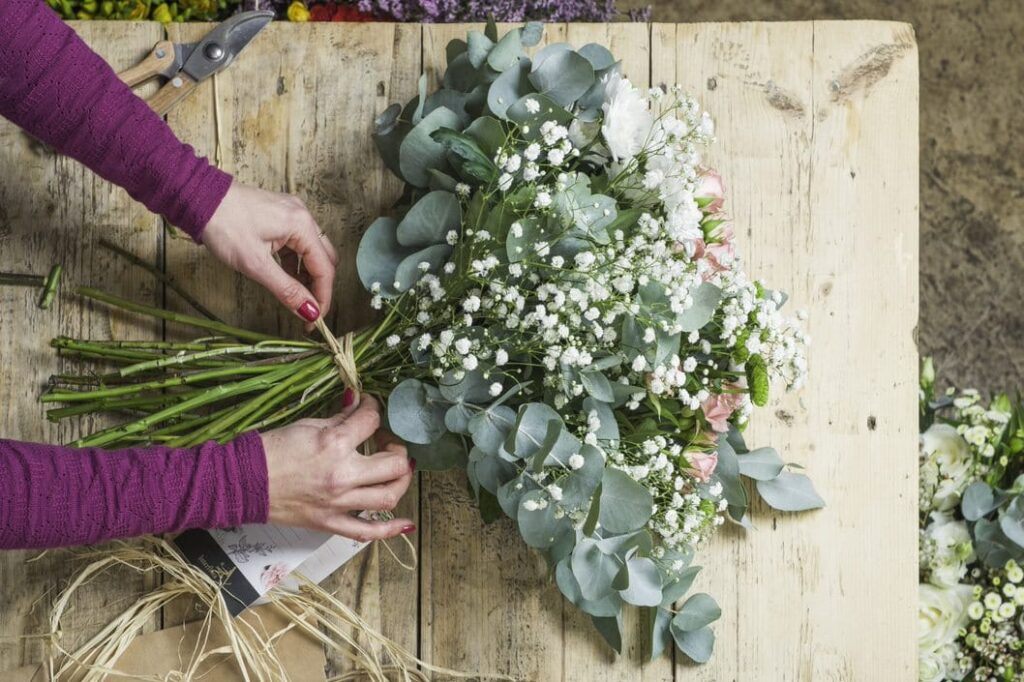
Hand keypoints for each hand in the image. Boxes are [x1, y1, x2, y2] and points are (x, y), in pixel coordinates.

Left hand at [202, 180, 337, 326]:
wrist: (198, 198)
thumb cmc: (223, 226)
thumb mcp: (256, 264)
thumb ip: (287, 290)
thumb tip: (309, 311)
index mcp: (302, 226)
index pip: (325, 269)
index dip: (323, 297)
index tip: (315, 319)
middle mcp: (303, 216)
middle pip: (325, 258)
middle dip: (319, 286)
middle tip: (307, 309)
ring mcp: (292, 213)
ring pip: (312, 251)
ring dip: (307, 274)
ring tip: (294, 294)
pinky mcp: (280, 215)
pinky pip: (298, 242)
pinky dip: (295, 261)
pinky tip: (284, 274)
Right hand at [260, 395, 415, 540]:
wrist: (243, 483)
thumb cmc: (271, 451)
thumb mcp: (307, 425)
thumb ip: (340, 418)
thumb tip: (359, 404)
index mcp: (334, 444)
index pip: (371, 421)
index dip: (374, 408)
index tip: (370, 407)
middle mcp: (342, 475)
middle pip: (394, 463)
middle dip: (397, 448)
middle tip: (386, 442)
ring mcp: (338, 503)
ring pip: (389, 497)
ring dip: (401, 481)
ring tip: (396, 471)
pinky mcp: (330, 523)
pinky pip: (367, 532)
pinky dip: (390, 530)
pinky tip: (406, 524)